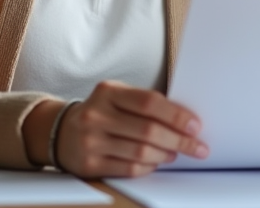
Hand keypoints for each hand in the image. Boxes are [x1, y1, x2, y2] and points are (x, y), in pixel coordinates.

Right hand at [55, 81, 208, 177]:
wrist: (62, 131)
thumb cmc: (101, 112)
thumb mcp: (117, 96)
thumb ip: (145, 103)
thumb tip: (184, 120)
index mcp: (107, 92)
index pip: (149, 102)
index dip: (176, 115)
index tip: (195, 125)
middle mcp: (96, 115)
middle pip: (148, 130)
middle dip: (179, 140)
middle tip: (197, 146)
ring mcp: (91, 141)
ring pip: (140, 152)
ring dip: (165, 154)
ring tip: (176, 153)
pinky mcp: (89, 164)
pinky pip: (128, 169)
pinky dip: (148, 167)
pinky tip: (156, 162)